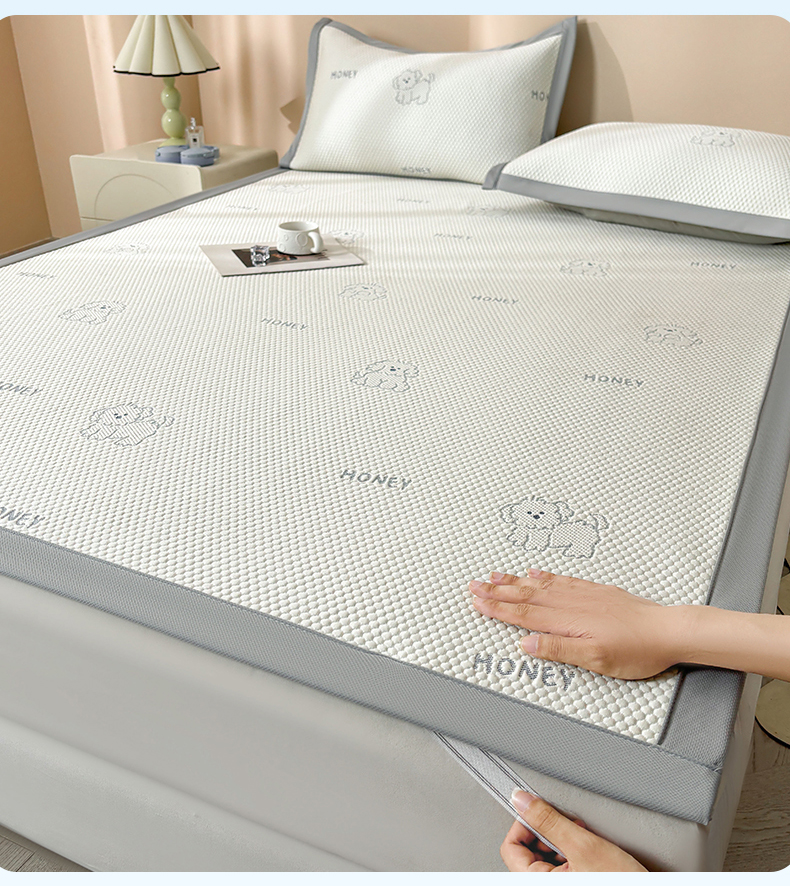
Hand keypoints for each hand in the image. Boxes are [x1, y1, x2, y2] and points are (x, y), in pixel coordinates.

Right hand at [470, 569, 691, 679]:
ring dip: (515, 581)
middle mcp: (571, 603)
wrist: (669, 630)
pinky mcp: (596, 591)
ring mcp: (583, 595)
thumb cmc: (637, 649)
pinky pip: (562, 579)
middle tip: (474, 586)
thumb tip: (526, 644)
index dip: (498, 610)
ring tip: (495, 576)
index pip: (524, 615)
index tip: (477, 603)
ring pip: (540, 585)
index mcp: (567, 622)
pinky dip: (544, 575)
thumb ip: (558, 649)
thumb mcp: (596, 660)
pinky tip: (535, 572)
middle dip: (497, 592)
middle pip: (526, 596)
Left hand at [502, 791, 645, 871]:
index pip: (510, 847)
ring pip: (545, 855)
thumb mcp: (583, 845)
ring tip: (583, 839)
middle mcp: (543, 885)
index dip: (524, 825)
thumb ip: (549, 821)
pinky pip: (560, 864)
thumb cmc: (621, 883)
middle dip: (548, 832)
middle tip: (568, 827)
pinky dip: (572, 851)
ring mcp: (558, 885)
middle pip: (527, 850)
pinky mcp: (573, 883)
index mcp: (537, 882)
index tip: (540, 814)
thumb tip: (522, 800)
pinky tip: (589, 850)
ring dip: (562, 840)